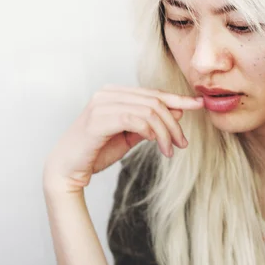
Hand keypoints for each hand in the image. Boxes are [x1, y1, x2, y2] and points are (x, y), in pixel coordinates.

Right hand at [44, 86, 203, 194]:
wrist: (66, 171)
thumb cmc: (93, 155)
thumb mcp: (125, 138)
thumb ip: (145, 126)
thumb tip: (174, 116)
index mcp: (113, 94)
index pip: (151, 93)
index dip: (177, 99)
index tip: (198, 106)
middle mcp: (107, 94)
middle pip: (153, 101)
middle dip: (173, 122)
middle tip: (182, 143)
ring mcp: (102, 104)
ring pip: (148, 110)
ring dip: (165, 132)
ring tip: (171, 150)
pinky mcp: (99, 119)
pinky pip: (136, 120)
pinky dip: (152, 132)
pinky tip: (158, 145)